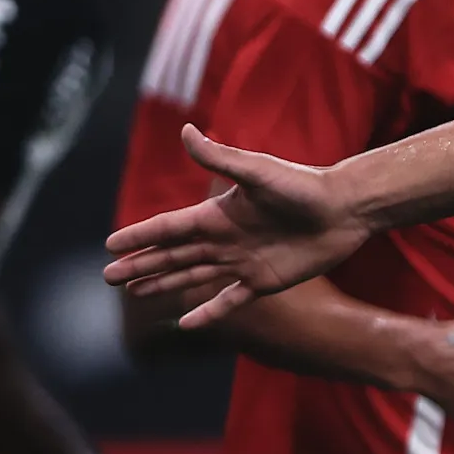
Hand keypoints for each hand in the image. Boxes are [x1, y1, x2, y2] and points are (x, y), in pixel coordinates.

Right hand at [101, 127, 372, 327]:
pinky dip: (209, 312)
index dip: (139, 236)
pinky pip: (230, 300)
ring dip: (164, 284)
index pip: (168, 228)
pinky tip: (186, 322)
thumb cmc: (303, 186)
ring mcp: (242, 261)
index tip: (109, 245)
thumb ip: (219, 158)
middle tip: (110, 277)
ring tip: (136, 293)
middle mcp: (224, 238)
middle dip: (141, 265)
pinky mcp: (264, 281)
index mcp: (217, 214)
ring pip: (193, 277)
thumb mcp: (257, 171)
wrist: (344, 209)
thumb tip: (185, 130)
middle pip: (173, 255)